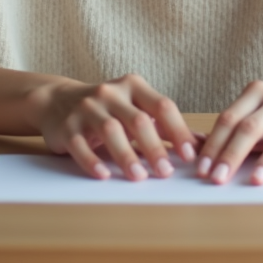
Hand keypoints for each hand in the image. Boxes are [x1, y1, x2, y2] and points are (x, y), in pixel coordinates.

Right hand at [34, 73, 198, 181]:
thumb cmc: (108, 109)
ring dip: (127, 156)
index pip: (162, 106)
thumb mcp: (137, 108)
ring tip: (139, 176)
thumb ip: (168, 126)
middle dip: (154, 148)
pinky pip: (80, 144)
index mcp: (134, 86)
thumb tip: (204, 143)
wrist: (57, 101)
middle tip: (166, 172)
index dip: (177, 130)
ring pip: (110, 131)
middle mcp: (111, 93)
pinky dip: (92, 161)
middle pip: (138, 120)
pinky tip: (104, 175)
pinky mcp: (67, 126)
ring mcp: (87, 108)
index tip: (190, 155)